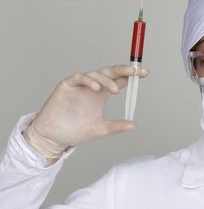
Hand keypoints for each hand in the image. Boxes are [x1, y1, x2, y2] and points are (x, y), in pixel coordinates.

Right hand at [25, 65, 148, 149]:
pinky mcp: (67, 86)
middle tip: (135, 71)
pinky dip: (88, 81)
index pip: (119, 81)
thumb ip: (116, 127)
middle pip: (110, 73)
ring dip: (106, 80)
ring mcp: (80, 85)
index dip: (130, 76)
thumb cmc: (75, 131)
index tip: (144, 73)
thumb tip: (134, 125)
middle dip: (123, 70)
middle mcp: (92, 87)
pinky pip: (79, 78)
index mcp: (101, 95)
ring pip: (96, 74)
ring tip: (115, 90)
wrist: (55, 137)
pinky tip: (96, 88)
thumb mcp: (100, 129)